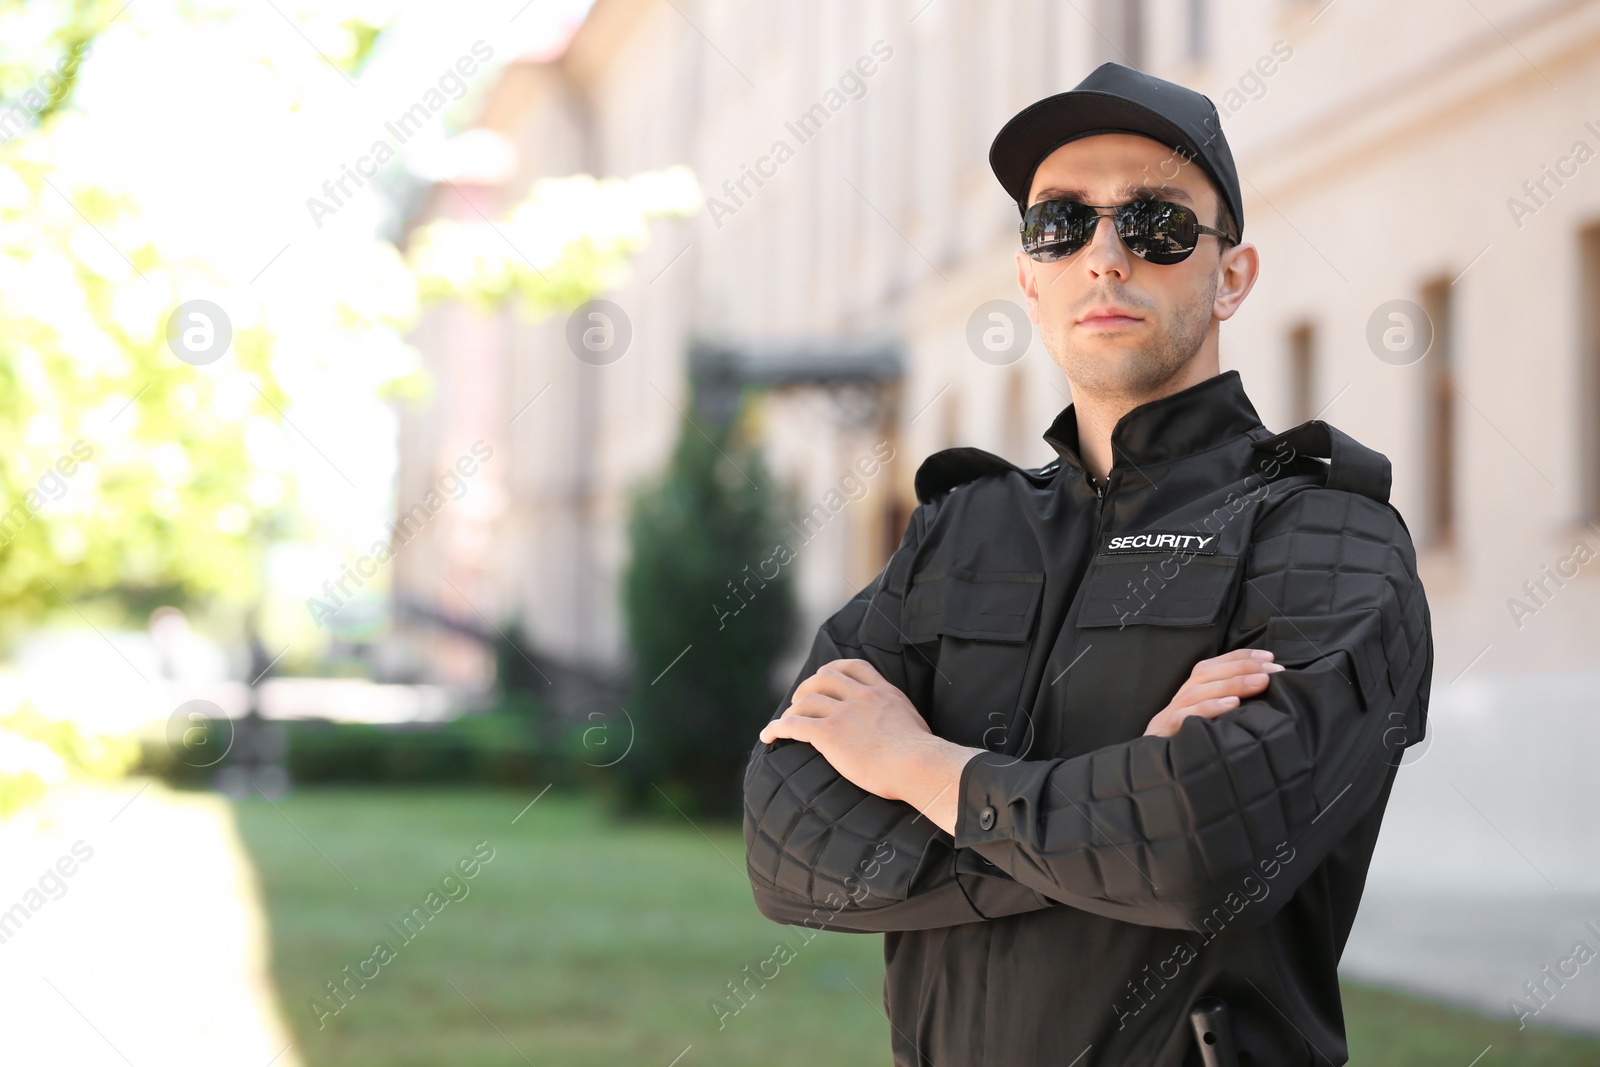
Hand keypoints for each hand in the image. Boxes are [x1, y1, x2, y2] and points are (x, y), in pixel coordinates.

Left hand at [758, 658, 944, 805]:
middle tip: (801, 701)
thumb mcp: (914, 724)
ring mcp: (844, 713)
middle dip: (808, 687)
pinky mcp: (829, 733)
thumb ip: (900, 719)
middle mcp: (862, 697)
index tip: (825, 676)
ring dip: (792, 709)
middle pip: (824, 677)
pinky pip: (794, 725)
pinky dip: (777, 728)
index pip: (855, 666)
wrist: (918, 765)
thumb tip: (901, 732)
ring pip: (807, 700)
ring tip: (786, 721)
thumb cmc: (923, 757)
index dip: (835, 669)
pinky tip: (768, 735)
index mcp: (884, 692)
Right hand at [1143, 648, 1283, 737]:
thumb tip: (1264, 695)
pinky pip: (1184, 716)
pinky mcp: (1165, 734)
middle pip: (1206, 673)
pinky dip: (1209, 707)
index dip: (1240, 658)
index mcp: (1189, 695)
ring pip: (1198, 691)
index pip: (1213, 666)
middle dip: (1241, 667)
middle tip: (1272, 669)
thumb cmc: (1190, 750)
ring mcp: (1169, 717)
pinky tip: (1233, 704)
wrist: (1153, 775)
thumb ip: (1229, 709)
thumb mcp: (1210, 726)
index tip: (1269, 657)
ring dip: (1232, 684)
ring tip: (1260, 682)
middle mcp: (1179, 700)